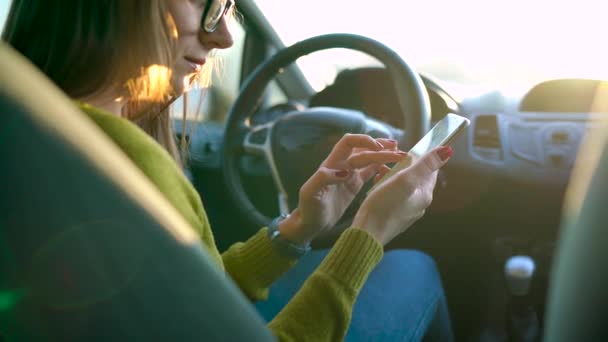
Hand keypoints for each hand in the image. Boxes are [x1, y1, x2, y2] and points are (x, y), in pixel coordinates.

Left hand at [279, 134, 408, 243]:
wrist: (310, 223)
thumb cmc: (309, 208)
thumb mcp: (310, 194)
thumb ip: (322, 179)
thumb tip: (344, 171)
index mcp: (332, 163)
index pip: (348, 142)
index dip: (364, 140)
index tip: (378, 148)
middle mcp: (341, 165)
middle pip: (364, 150)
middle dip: (382, 149)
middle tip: (400, 152)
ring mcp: (349, 174)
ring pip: (369, 158)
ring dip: (384, 155)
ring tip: (401, 156)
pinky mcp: (354, 184)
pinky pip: (370, 171)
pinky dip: (381, 169)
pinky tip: (391, 173)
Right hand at [352, 146, 452, 244]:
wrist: (367, 233)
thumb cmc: (385, 205)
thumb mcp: (405, 180)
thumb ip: (426, 165)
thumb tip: (448, 151)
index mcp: (424, 195)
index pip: (431, 171)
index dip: (424, 157)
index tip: (412, 149)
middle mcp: (419, 205)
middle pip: (417, 178)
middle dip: (407, 166)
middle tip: (394, 158)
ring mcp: (406, 211)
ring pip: (404, 187)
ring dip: (395, 176)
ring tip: (382, 170)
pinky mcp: (394, 215)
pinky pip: (395, 195)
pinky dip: (388, 186)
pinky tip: (378, 184)